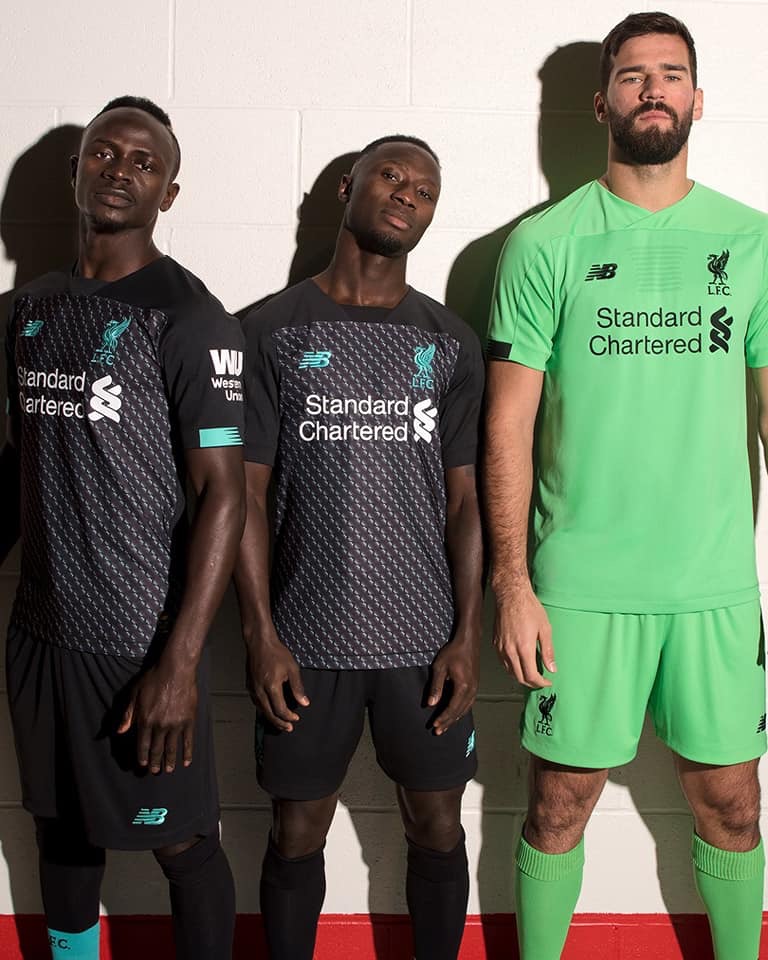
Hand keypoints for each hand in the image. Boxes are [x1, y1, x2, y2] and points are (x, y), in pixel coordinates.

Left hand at [117, 657, 197, 773]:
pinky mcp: (189, 720)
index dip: (142, 757)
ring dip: (170, 761)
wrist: (176, 669)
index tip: (143, 765)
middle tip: (155, 771)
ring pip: (172, 748)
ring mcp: (176, 724)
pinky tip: (187, 761)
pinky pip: (188, 740)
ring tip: (169, 771)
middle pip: (157, 749)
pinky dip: (187, 752)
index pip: (142, 745)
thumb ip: (128, 714)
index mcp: (145, 721)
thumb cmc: (153, 679)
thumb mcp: (135, 694)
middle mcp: (160, 726)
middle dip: (155, 763)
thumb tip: (120, 732)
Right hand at [245, 628, 308, 731]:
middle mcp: (260, 691)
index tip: (296, 718)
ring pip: (261, 710)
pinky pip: (256, 703)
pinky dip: (264, 710)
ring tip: (280, 722)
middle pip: (269, 714)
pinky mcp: (249, 686)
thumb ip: (298, 688)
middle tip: (289, 728)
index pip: (280, 710)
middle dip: (280, 723)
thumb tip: (304, 703)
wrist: (260, 643)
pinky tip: (269, 710)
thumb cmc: (276, 653)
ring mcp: (252, 689)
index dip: (289, 717)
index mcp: (271, 687)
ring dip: (271, 718)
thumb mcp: (292, 669)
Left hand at [428, 634, 478, 735]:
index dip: (443, 718)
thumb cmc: (453, 652)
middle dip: (448, 722)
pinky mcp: (475, 685)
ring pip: (465, 709)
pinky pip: (469, 703)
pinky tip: (456, 713)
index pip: (452, 708)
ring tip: (445, 725)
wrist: (469, 641)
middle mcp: (471, 690)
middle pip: (459, 711)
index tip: (434, 725)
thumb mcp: (440, 667)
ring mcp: (475, 688)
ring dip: (455, 718)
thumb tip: (431, 704)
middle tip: (438, 731)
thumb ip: (435, 687)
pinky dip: (461, 711)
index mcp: (463, 687)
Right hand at [493, 585, 554, 688]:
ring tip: (531, 673)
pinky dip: (511, 668)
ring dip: (521, 676)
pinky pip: (503, 662)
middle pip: (519, 677)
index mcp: (524, 648)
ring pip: (509, 671)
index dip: (540, 683)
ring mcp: (501, 647)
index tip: (547, 681)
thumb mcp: (545, 629)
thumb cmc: (529, 608)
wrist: (511, 595)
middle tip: (540, 681)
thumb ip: (548, 651)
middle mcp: (510, 650)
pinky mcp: (495, 643)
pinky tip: (519, 663)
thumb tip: (552, 668)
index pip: (531, 676)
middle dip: (531, 683)